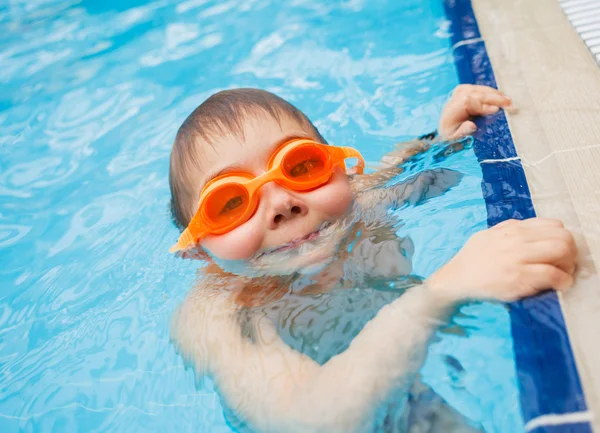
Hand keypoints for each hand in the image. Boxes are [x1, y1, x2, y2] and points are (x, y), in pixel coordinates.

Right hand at [426, 218, 576, 302]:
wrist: (456, 280)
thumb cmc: (471, 260)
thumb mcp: (487, 236)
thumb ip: (507, 229)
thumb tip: (528, 228)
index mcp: (511, 229)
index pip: (554, 225)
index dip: (563, 239)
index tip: (559, 251)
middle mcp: (517, 240)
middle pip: (562, 237)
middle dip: (570, 252)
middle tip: (565, 265)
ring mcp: (518, 258)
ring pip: (562, 251)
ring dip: (568, 265)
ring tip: (562, 274)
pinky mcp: (519, 277)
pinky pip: (553, 275)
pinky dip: (563, 281)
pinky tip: (559, 285)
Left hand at [438, 84, 512, 139]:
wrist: (445, 129)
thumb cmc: (451, 136)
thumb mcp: (453, 140)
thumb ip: (462, 133)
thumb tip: (471, 125)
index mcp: (451, 110)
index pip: (468, 101)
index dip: (483, 105)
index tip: (496, 111)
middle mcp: (455, 99)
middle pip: (476, 94)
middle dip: (493, 98)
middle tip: (509, 104)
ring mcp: (460, 93)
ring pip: (479, 90)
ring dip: (495, 94)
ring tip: (508, 101)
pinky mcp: (466, 90)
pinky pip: (480, 89)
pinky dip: (491, 93)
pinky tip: (501, 97)